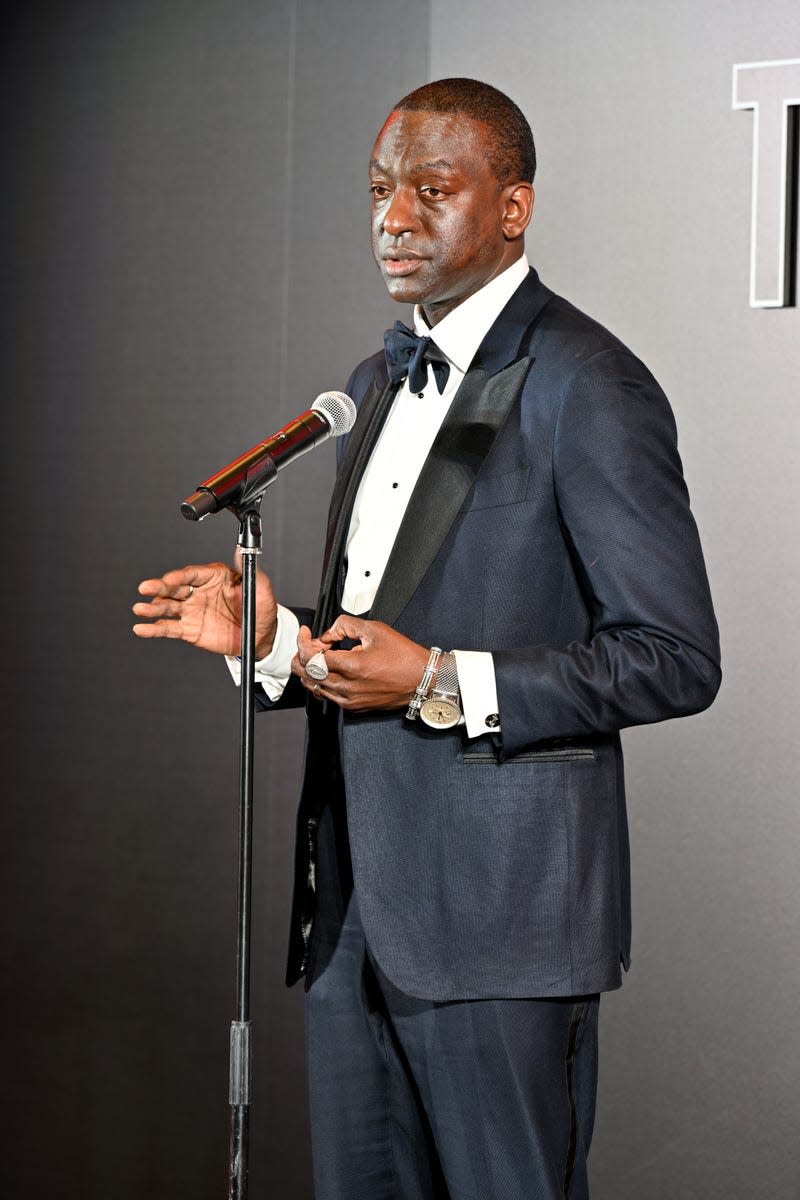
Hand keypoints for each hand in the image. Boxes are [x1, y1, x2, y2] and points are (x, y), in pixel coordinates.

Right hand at [132, 557, 277, 657]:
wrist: (259, 635)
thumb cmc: (260, 607)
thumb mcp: (261, 587)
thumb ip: (250, 569)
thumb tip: (241, 549)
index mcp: (213, 577)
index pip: (192, 573)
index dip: (179, 575)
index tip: (169, 578)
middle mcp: (198, 591)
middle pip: (175, 587)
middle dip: (159, 587)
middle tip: (145, 588)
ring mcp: (191, 610)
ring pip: (168, 607)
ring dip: (153, 607)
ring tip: (140, 609)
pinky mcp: (188, 629)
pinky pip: (169, 628)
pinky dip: (154, 629)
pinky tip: (141, 629)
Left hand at [292, 615, 428, 711]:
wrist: (423, 680)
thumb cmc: (404, 657)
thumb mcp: (375, 629)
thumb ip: (345, 625)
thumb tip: (328, 633)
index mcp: (353, 667)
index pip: (311, 657)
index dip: (302, 642)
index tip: (305, 633)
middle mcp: (348, 687)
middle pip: (307, 674)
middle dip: (300, 656)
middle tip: (309, 644)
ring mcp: (350, 700)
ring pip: (314, 686)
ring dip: (310, 669)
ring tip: (321, 656)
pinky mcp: (355, 707)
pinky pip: (328, 695)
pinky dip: (323, 681)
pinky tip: (331, 670)